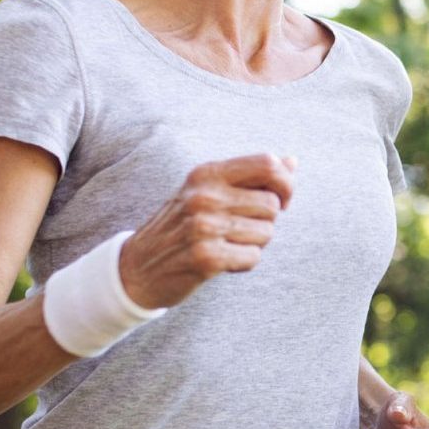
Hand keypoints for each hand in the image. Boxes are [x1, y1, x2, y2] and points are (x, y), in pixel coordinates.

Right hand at [119, 154, 295, 308]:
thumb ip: (250, 176)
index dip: (285, 183)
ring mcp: (203, 227)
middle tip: (240, 229)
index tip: (280, 200)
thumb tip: (292, 161)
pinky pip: (253, 257)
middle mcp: (204, 196)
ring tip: (226, 243)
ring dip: (254, 243)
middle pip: (272, 205)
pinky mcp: (206, 257)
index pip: (268, 164)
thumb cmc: (181, 226)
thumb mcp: (208, 191)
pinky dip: (244, 263)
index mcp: (206, 173)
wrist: (136, 267)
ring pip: (266, 233)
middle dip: (266, 221)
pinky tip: (222, 261)